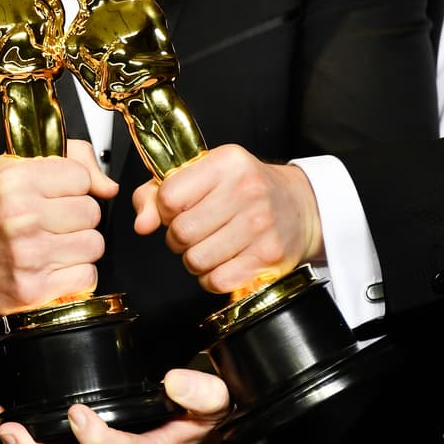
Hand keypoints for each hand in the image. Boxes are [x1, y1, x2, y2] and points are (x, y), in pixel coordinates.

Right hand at [0, 139, 117, 320]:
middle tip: (53, 222)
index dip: (73, 186)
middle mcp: (20, 217)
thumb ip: (71, 160)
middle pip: (91, 212)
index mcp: (13, 182)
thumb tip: (108, 186)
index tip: (55, 195)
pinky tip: (53, 267)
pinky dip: (75, 274)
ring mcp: (28, 256)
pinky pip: (87, 276)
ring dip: (79, 247)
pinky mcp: (35, 289)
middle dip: (78, 218)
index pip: (81, 177)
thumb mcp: (15, 170)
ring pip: (94, 245)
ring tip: (53, 244)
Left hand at [132, 144, 322, 294]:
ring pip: (195, 260)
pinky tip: (222, 262)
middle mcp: (246, 190)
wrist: (300, 206)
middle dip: (178, 238)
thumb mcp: (203, 175)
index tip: (178, 210)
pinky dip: (211, 277)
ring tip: (209, 246)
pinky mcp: (268, 256)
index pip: (169, 196)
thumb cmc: (245, 189)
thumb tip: (142, 224)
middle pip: (181, 232)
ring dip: (194, 259)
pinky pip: (217, 280)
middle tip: (194, 231)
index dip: (165, 210)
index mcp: (225, 163)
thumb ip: (158, 193)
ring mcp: (259, 224)